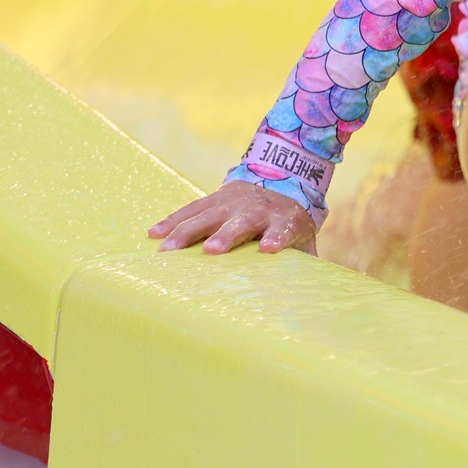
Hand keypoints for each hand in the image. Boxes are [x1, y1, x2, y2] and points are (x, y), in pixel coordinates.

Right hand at [149, 184, 316, 254]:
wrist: (282, 177)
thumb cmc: (290, 219)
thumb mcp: (304, 235)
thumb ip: (305, 259)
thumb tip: (312, 290)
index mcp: (284, 219)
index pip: (283, 230)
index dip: (277, 238)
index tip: (269, 249)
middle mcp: (257, 209)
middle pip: (241, 223)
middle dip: (226, 235)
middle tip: (212, 250)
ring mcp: (233, 202)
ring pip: (208, 215)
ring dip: (188, 231)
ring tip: (167, 249)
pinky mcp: (214, 198)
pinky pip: (190, 209)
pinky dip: (172, 221)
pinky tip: (154, 234)